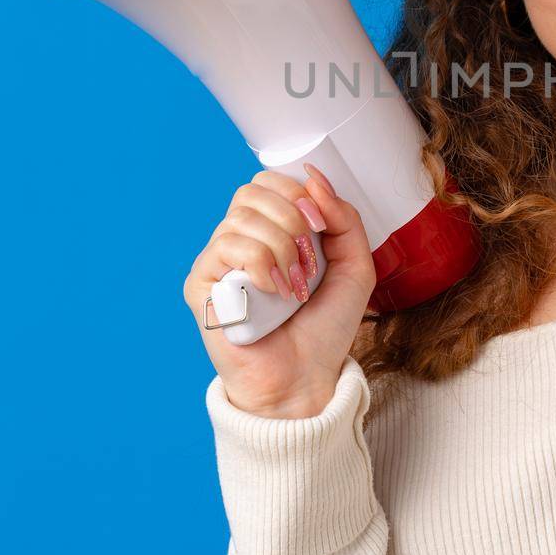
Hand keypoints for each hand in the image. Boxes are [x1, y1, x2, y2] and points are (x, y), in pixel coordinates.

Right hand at [182, 162, 376, 417]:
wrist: (307, 377)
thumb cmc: (326, 327)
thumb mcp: (354, 264)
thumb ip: (342, 216)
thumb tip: (313, 177)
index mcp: (270, 230)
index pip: (268, 181)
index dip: (297, 194)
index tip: (322, 227)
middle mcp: (239, 241)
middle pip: (252, 191)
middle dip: (292, 219)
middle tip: (310, 263)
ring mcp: (217, 262)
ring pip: (242, 218)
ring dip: (282, 248)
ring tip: (295, 287)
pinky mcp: (201, 287)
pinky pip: (225, 247)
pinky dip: (260, 264)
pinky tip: (274, 292)